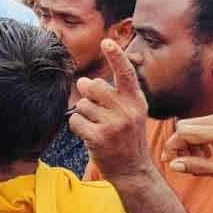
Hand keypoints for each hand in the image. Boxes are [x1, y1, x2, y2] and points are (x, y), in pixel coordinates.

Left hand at [68, 40, 153, 179]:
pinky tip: (89, 136)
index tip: (107, 41)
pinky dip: (77, 127)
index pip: (126, 74)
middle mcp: (127, 110)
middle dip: (88, 94)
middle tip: (95, 109)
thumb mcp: (129, 114)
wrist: (133, 171)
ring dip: (84, 115)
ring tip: (97, 127)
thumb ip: (111, 95)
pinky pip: (75, 121)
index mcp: (136, 101)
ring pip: (83, 105)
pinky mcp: (99, 137)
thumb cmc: (127, 139)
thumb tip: (83, 81)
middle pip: (94, 86)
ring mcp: (113, 124)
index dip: (115, 56)